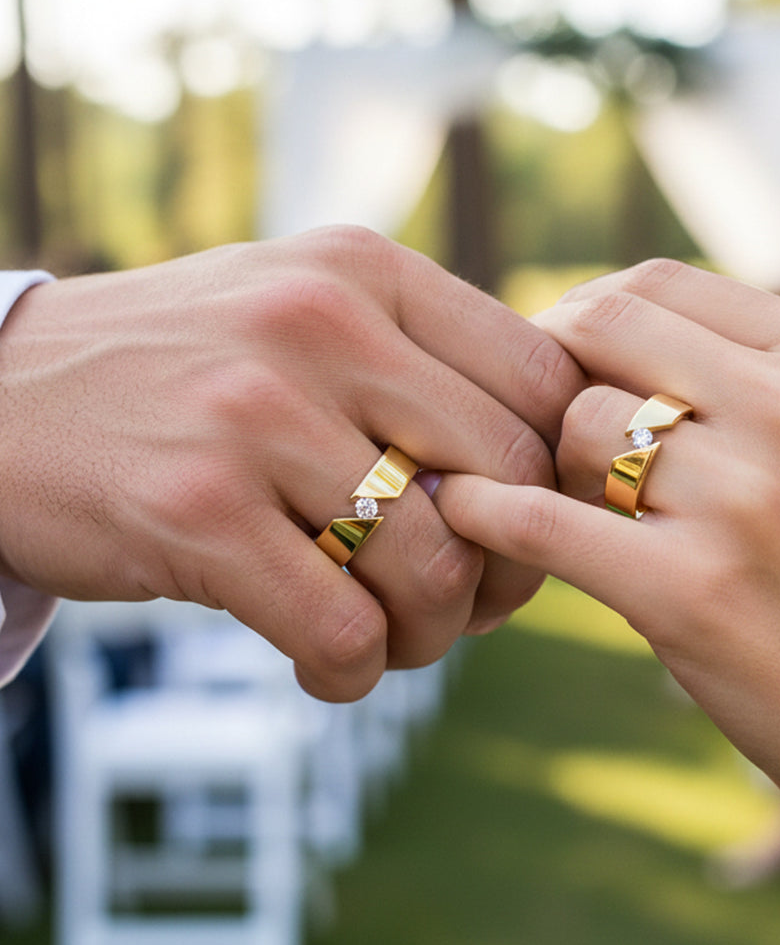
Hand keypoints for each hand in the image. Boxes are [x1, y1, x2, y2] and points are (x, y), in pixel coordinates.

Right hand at [0, 226, 583, 699]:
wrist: (1, 394)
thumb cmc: (189, 370)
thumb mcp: (306, 313)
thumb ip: (422, 362)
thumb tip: (545, 465)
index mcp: (367, 272)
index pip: (543, 379)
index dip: (558, 475)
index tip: (523, 526)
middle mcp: (320, 323)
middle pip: (508, 479)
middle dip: (511, 571)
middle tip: (473, 604)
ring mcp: (254, 413)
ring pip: (433, 567)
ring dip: (434, 635)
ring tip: (394, 638)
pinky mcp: (194, 510)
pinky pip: (341, 629)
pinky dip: (356, 671)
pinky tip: (332, 666)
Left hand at [433, 259, 779, 837]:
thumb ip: (738, 372)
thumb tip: (590, 332)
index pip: (653, 283)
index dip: (581, 315)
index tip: (554, 358)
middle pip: (600, 330)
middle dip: (548, 371)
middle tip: (532, 421)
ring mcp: (744, 498)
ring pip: (573, 427)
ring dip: (548, 462)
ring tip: (574, 503)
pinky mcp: (691, 591)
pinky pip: (543, 523)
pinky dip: (485, 512)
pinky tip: (460, 511)